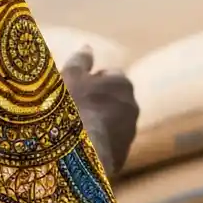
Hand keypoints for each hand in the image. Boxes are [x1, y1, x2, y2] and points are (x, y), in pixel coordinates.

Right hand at [61, 48, 138, 177]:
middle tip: (73, 109)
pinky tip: (79, 148)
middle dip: (97, 102)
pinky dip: (97, 143)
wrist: (79, 153)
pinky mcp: (122, 156)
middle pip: (112, 99)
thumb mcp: (70, 77)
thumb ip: (80, 61)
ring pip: (111, 123)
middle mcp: (132, 106)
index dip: (90, 81)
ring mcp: (129, 133)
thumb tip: (88, 47)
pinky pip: (108, 143)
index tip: (75, 89)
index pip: (109, 75)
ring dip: (97, 123)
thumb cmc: (72, 107)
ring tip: (74, 131)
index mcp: (122, 83)